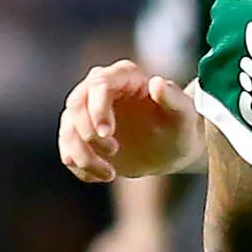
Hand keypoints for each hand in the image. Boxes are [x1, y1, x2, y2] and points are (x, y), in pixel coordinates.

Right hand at [59, 60, 201, 183]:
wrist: (171, 148)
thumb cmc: (180, 126)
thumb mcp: (183, 114)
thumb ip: (173, 98)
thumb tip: (157, 83)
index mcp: (123, 76)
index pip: (98, 84)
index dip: (97, 109)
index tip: (107, 134)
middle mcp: (98, 90)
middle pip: (75, 106)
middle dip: (87, 133)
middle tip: (114, 151)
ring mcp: (86, 114)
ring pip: (67, 132)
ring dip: (82, 157)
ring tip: (111, 174)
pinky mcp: (80, 138)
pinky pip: (68, 153)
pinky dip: (81, 168)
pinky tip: (106, 175)